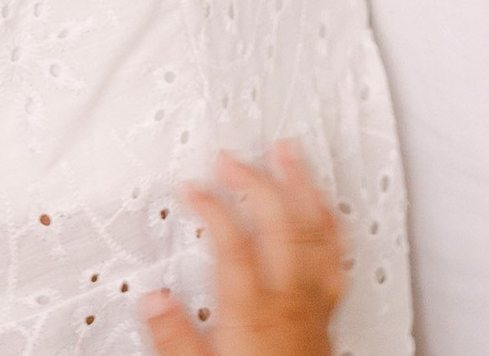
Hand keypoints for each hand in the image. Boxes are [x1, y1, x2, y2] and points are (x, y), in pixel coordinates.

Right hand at [141, 147, 344, 355]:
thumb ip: (174, 336)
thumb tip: (153, 298)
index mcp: (251, 311)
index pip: (232, 241)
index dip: (211, 206)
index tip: (192, 188)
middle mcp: (287, 299)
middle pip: (278, 223)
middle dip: (254, 180)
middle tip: (230, 159)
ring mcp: (313, 301)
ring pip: (314, 230)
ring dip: (300, 185)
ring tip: (286, 152)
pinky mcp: (329, 310)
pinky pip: (335, 254)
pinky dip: (328, 220)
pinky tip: (322, 203)